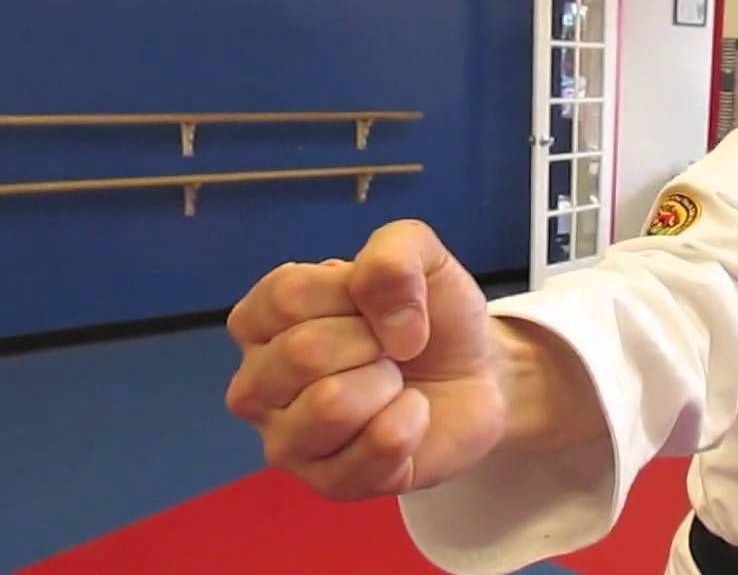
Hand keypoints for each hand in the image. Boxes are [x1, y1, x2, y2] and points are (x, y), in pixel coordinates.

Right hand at [224, 219, 504, 499]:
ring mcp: (287, 441)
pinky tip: (411, 415)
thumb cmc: (429, 315)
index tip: (379, 303)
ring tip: (395, 383)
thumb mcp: (419, 255)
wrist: (478, 372)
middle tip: (392, 348)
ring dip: (388, 384)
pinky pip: (377, 448)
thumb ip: (394, 254)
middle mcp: (257, 385)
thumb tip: (388, 322)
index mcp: (260, 321)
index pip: (287, 296)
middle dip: (374, 342)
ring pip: (330, 406)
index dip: (354, 293)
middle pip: (303, 353)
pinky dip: (413, 421)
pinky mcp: (330, 484)